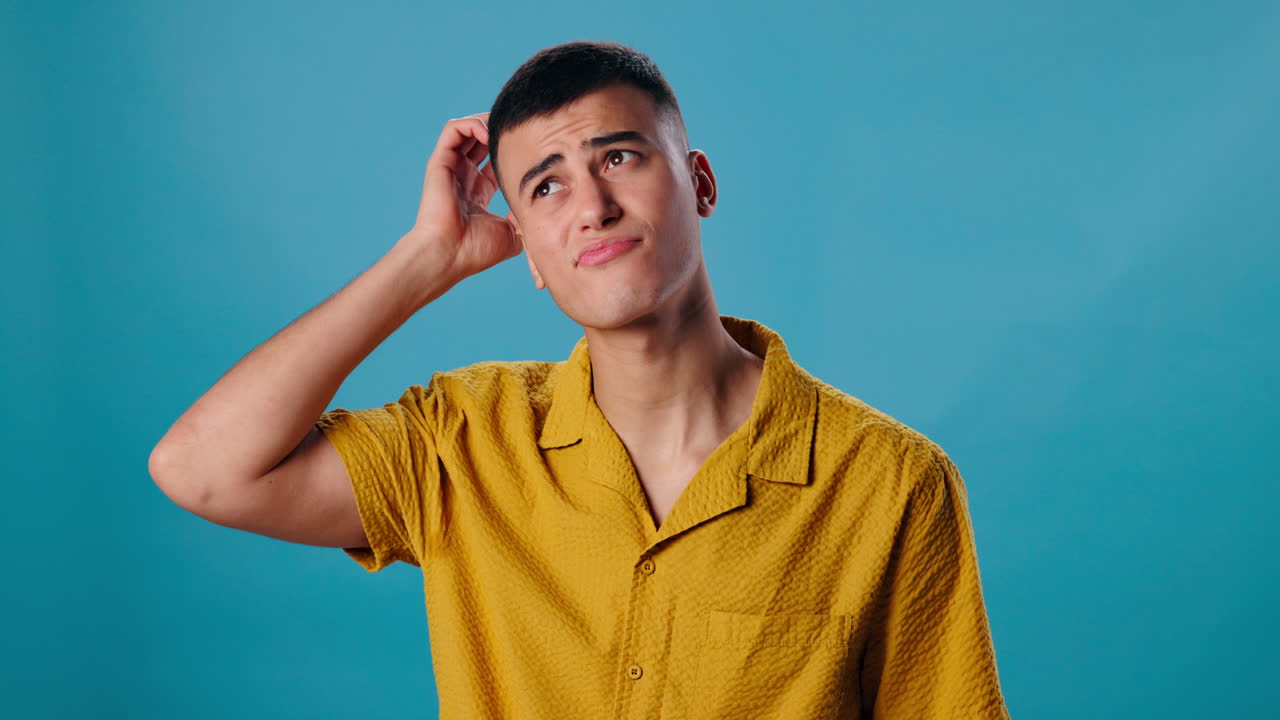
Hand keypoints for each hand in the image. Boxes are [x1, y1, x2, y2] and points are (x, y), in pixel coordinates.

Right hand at [405, 112, 520, 282]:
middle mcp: (463, 176)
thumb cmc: (476, 250)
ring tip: (506, 130)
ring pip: (468, 129)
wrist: (450, 255)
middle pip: (482, 140)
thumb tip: (544, 208)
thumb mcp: (513, 233)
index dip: (512, 149)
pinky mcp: (440, 161)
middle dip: (502, 131)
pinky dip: (472, 124)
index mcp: (478, 191)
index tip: (533, 146)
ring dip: (488, 123)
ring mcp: (451, 168)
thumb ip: (525, 217)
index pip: (495, 159)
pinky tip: (489, 134)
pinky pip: (453, 129)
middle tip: (522, 130)